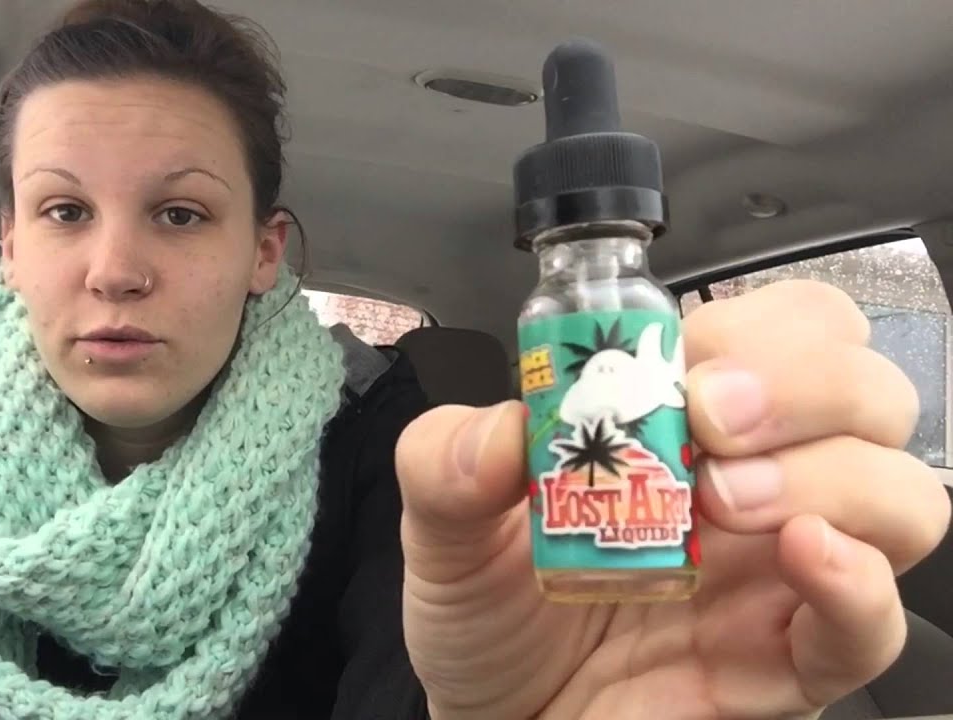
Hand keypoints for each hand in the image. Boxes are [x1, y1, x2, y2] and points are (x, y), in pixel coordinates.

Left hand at [396, 281, 950, 719]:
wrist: (493, 717)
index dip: (755, 329)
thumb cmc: (491, 611)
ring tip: (727, 500)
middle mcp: (754, 482)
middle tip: (711, 421)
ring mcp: (780, 573)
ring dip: (833, 474)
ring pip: (900, 494)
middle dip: (805, 383)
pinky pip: (876, 623)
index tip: (680, 366)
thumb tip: (502, 427)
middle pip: (865, 391)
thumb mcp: (445, 524)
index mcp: (685, 426)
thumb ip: (449, 461)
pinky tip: (804, 555)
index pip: (786, 329)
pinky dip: (860, 582)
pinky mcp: (788, 663)